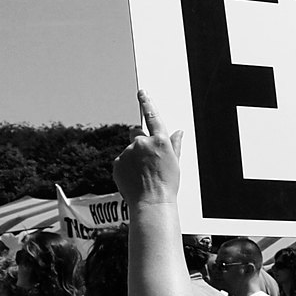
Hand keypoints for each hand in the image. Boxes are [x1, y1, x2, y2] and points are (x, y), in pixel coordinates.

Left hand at [113, 91, 184, 205]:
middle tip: (146, 157)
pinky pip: (121, 160)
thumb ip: (174, 144)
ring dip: (133, 156)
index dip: (147, 102)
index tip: (142, 93)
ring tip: (142, 174)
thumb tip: (178, 132)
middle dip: (139, 139)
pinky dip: (126, 166)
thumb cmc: (167, 184)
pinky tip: (135, 178)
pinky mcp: (117, 162)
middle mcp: (142, 143)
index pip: (153, 116)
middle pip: (136, 132)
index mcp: (160, 141)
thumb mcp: (176, 162)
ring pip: (129, 149)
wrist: (151, 202)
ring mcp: (128, 152)